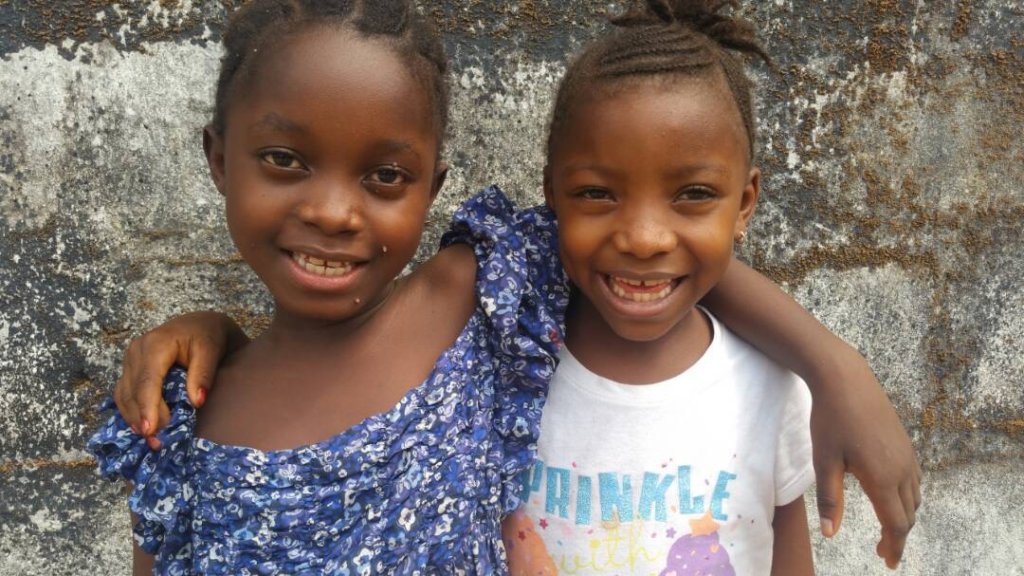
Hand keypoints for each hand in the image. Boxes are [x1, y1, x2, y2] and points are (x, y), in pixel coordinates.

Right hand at [113, 311, 245, 448]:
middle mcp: (136, 351)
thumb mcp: (211, 350)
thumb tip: (197, 401)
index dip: (147, 407)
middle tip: (156, 442)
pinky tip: (143, 427)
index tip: (150, 430)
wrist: (201, 325)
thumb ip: (203, 374)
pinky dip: (132, 411)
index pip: (147, 381)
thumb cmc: (208, 336)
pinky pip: (125, 394)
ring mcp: (130, 360)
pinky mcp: (130, 369)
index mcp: (155, 344)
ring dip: (133, 418)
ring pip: (124, 395)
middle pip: (132, 391)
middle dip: (142, 418)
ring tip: (151, 440)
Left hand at [809, 346, 921, 568]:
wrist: (845, 378)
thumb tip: (830, 533)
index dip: (892, 546)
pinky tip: (891, 496)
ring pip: (914, 496)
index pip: (895, 524)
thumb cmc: (830, 419)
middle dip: (897, 535)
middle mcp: (901, 468)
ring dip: (903, 516)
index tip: (887, 562)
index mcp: (882, 478)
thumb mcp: (824, 461)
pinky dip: (907, 496)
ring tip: (887, 528)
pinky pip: (914, 478)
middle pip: (908, 514)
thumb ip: (829, 499)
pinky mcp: (905, 442)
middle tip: (881, 551)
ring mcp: (906, 454)